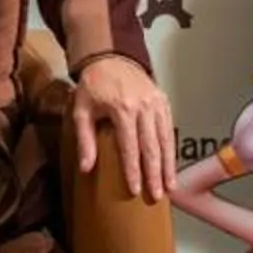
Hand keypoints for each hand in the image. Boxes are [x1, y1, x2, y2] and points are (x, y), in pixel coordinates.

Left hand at [71, 55, 175, 201]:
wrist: (110, 57)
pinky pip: (169, 129)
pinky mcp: (163, 101)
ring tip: (169, 186)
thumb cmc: (94, 85)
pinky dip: (171, 149)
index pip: (129, 146)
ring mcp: (156, 103)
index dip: (133, 170)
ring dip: (168, 165)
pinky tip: (171, 165)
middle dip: (155, 174)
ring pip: (165, 139)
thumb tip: (86, 168)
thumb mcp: (81, 110)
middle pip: (152, 146)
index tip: (135, 190)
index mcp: (122, 108)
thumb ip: (84, 139)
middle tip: (157, 195)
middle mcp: (143, 106)